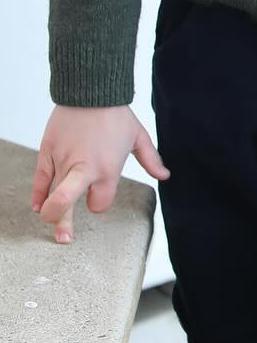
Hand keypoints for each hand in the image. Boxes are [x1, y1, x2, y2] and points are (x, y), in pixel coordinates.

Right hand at [31, 105, 170, 243]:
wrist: (91, 89)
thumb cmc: (116, 114)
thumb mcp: (139, 137)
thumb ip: (152, 160)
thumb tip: (165, 176)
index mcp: (108, 170)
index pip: (100, 203)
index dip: (100, 202)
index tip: (98, 194)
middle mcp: (85, 170)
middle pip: (72, 206)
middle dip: (67, 224)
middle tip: (66, 239)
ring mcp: (64, 161)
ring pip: (53, 194)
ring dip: (50, 213)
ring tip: (48, 223)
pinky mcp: (48, 150)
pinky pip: (40, 177)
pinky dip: (37, 193)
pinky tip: (37, 205)